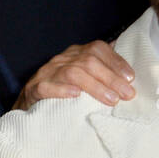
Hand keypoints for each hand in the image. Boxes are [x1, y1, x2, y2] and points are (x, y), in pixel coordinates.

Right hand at [14, 41, 135, 109]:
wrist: (27, 108)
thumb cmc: (61, 95)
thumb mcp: (83, 82)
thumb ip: (102, 76)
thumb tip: (130, 78)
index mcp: (75, 55)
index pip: (98, 49)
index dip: (116, 61)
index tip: (131, 78)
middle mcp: (61, 60)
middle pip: (88, 61)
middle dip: (111, 78)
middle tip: (126, 95)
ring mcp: (46, 74)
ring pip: (72, 73)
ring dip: (94, 86)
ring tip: (111, 100)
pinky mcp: (34, 89)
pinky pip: (46, 87)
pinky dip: (62, 90)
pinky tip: (76, 96)